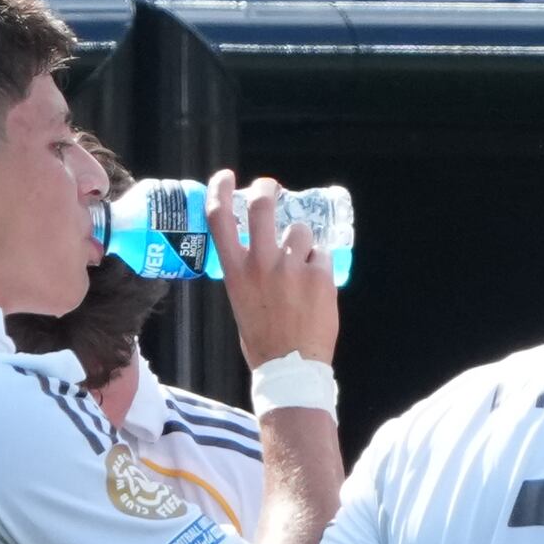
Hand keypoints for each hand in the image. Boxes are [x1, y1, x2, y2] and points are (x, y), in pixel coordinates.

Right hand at [212, 170, 342, 368]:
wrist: (290, 367)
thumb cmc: (263, 339)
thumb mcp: (241, 300)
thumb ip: (248, 272)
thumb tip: (258, 252)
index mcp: (235, 270)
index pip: (220, 218)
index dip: (220, 191)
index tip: (226, 177)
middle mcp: (260, 262)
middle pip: (262, 206)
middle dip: (268, 190)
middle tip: (272, 189)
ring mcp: (291, 267)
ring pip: (300, 232)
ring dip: (303, 244)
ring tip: (303, 271)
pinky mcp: (319, 275)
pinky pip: (323, 256)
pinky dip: (321, 267)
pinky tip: (317, 289)